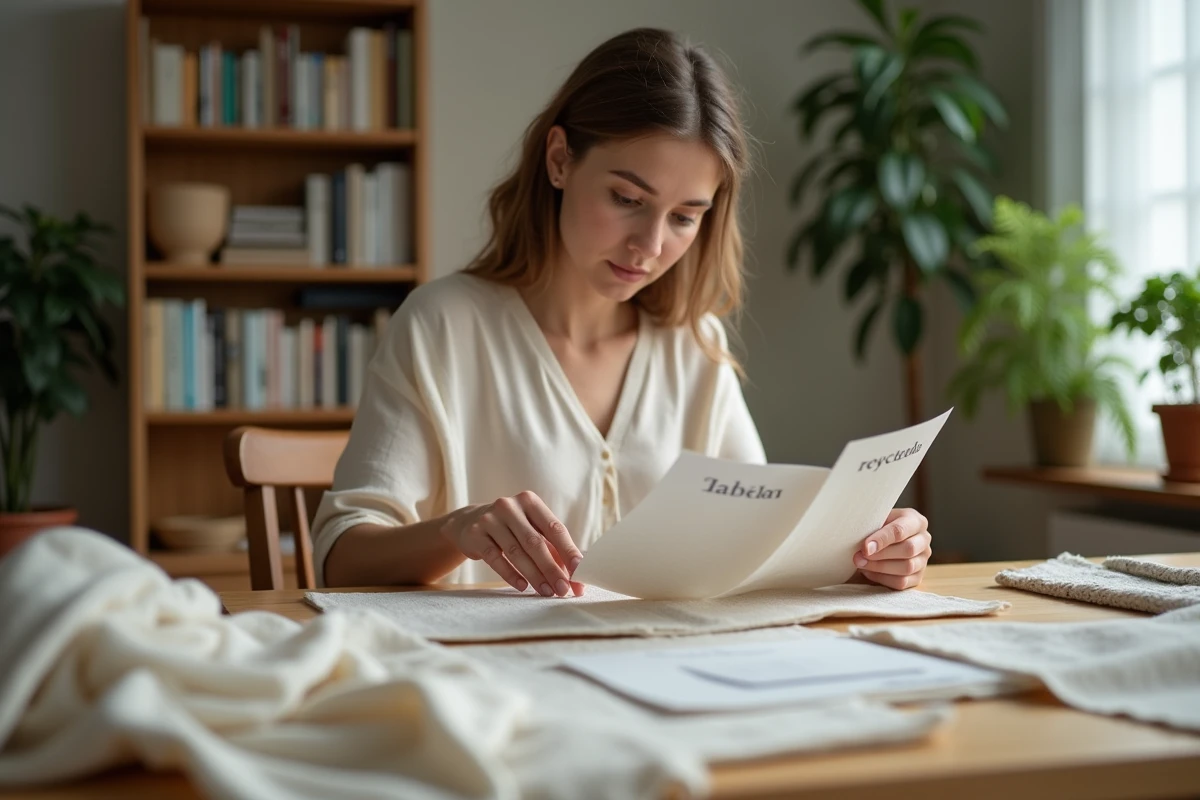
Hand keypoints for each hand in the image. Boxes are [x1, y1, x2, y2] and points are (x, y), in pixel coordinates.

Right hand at [439, 491, 583, 596]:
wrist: (469, 523)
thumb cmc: (511, 529)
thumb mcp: (531, 531)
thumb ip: (553, 550)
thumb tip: (575, 579)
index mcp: (530, 502)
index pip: (554, 528)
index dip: (568, 551)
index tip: (579, 571)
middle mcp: (510, 506)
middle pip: (535, 542)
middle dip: (551, 568)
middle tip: (563, 589)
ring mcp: (490, 519)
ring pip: (516, 552)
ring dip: (534, 575)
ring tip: (546, 591)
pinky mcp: (475, 534)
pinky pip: (495, 558)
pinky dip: (510, 574)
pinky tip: (522, 586)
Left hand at [853, 508, 931, 589]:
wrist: (880, 540)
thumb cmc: (877, 527)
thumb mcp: (876, 520)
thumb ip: (872, 528)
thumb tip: (866, 547)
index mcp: (915, 521)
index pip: (901, 530)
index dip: (882, 539)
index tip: (865, 547)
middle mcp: (924, 539)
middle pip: (908, 549)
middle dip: (880, 555)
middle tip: (858, 557)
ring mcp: (923, 559)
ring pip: (907, 567)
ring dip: (879, 567)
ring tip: (861, 564)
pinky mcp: (918, 577)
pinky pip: (902, 582)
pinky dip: (882, 578)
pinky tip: (868, 572)